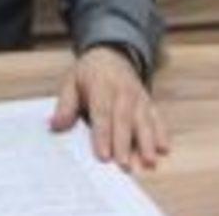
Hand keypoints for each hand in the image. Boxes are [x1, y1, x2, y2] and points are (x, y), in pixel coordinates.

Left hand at [50, 46, 169, 170]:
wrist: (111, 54)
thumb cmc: (89, 73)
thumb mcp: (71, 82)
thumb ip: (65, 105)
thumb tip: (54, 126)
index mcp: (101, 86)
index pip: (102, 113)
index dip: (103, 135)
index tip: (103, 155)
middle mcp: (122, 91)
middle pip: (124, 120)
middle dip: (125, 143)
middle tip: (124, 165)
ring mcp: (138, 97)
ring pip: (143, 121)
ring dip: (147, 142)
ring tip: (148, 161)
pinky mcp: (148, 102)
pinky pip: (156, 117)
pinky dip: (161, 133)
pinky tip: (164, 148)